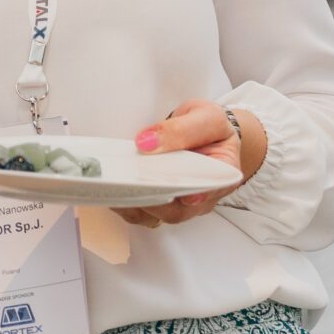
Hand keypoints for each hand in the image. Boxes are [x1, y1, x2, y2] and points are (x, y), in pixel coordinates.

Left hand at [117, 100, 265, 227]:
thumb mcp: (206, 117)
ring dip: (132, 203)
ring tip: (115, 186)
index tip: (179, 194)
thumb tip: (148, 142)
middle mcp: (200, 198)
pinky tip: (112, 189)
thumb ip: (182, 129)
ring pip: (155, 216)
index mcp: (222, 176)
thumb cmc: (210, 128)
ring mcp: (178, 205)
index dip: (191, 194)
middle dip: (152, 199)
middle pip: (177, 211)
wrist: (202, 133)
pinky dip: (124, 203)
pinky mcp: (158, 205)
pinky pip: (140, 213)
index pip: (207, 190)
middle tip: (130, 184)